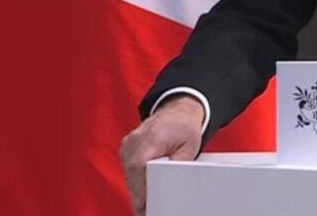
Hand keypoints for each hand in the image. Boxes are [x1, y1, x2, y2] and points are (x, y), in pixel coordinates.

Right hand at [120, 95, 205, 214]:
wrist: (177, 111)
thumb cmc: (185, 127)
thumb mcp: (189, 147)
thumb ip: (179, 165)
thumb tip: (172, 185)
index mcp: (151, 138)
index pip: (139, 167)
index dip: (139, 189)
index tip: (143, 206)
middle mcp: (135, 140)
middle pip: (131, 174)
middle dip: (139, 194)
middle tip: (146, 211)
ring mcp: (128, 143)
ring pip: (128, 173)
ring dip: (137, 187)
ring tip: (146, 205)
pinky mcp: (126, 148)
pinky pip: (128, 168)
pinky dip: (135, 178)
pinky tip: (144, 190)